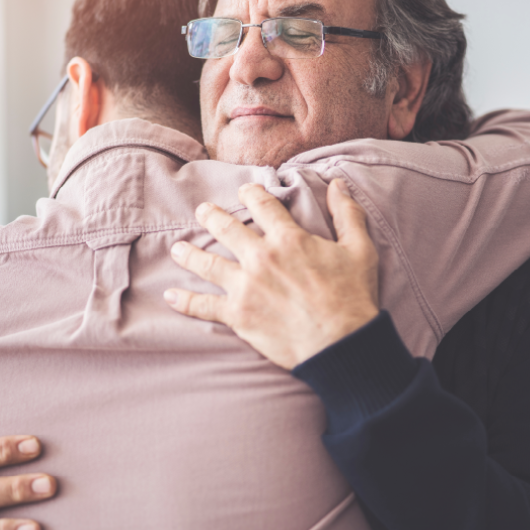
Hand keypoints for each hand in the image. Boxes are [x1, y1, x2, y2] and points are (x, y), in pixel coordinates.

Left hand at [163, 179, 380, 369]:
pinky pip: (203, 306)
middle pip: (225, 228)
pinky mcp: (238, 314)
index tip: (244, 190)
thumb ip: (347, 214)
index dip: (251, 193)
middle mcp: (260, 258)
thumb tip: (339, 184)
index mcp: (288, 239)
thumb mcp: (360, 249)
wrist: (341, 344)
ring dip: (189, 254)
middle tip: (202, 211)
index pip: (262, 205)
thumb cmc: (353, 297)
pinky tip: (170, 295)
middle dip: (211, 216)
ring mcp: (245, 286)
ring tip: (178, 249)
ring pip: (206, 263)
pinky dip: (184, 301)